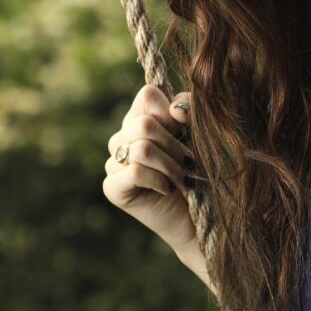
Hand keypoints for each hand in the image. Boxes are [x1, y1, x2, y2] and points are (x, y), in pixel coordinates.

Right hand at [103, 85, 196, 252]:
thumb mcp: (197, 134)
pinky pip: (136, 172)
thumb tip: (175, 110)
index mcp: (139, 118)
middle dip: (174, 146)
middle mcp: (121, 138)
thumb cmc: (198, 172)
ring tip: (181, 179)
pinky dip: (159, 180)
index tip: (184, 131)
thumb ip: (188, 111)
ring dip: (170, 166)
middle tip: (187, 164)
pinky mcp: (112, 187)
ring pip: (142, 149)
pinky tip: (167, 189)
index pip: (147, 94)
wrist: (198, 216)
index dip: (169, 111)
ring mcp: (112, 163)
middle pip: (144, 125)